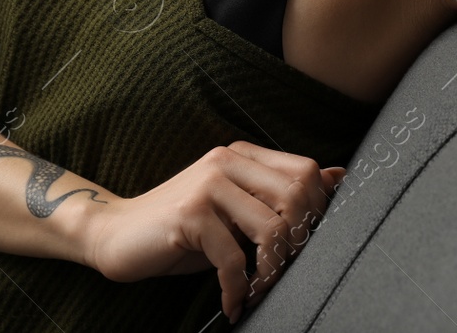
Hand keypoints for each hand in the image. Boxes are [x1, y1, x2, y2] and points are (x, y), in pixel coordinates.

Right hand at [84, 140, 346, 324]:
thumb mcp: (236, 209)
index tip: (305, 244)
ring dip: (271, 270)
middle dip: (298, 241)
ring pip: (270, 228)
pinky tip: (232, 302)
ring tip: (259, 289)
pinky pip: (234, 258)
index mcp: (242, 155)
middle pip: (295, 195)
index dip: (317, 210)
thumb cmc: (183, 228)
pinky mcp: (189, 214)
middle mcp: (227, 161)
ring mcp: (208, 185)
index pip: (306, 170)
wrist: (117, 233)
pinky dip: (238, 288)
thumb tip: (338, 178)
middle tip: (283, 271)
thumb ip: (278, 195)